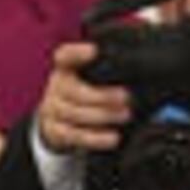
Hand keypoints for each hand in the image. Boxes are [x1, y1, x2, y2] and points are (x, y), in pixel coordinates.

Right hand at [30, 35, 127, 160]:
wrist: (65, 118)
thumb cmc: (87, 89)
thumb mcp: (93, 74)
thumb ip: (108, 67)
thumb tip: (136, 62)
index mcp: (65, 66)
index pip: (65, 55)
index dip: (77, 53)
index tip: (95, 51)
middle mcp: (56, 86)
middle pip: (75, 91)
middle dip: (102, 95)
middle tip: (126, 97)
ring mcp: (53, 110)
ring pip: (75, 114)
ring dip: (103, 116)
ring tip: (125, 115)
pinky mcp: (55, 132)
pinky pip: (75, 136)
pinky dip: (96, 138)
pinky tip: (113, 138)